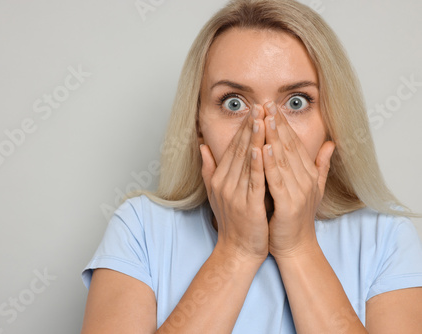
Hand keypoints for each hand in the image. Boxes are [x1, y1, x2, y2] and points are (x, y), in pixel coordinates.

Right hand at [199, 105, 267, 261]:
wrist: (237, 250)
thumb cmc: (231, 222)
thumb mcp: (215, 192)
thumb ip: (209, 168)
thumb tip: (202, 146)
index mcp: (220, 178)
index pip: (233, 148)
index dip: (244, 128)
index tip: (254, 110)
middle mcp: (225, 183)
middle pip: (239, 149)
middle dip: (250, 126)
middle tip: (259, 104)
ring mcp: (234, 193)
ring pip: (246, 161)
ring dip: (254, 138)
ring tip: (262, 118)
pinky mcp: (247, 205)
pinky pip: (252, 180)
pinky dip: (256, 163)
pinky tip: (260, 147)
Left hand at [262, 101, 334, 257]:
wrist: (296, 246)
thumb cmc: (296, 217)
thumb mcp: (310, 188)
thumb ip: (320, 165)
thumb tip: (331, 143)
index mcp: (308, 174)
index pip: (294, 144)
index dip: (284, 125)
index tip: (272, 107)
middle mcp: (306, 180)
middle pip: (289, 147)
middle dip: (277, 124)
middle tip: (266, 104)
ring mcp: (299, 191)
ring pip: (283, 160)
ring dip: (273, 138)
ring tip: (265, 118)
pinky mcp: (289, 204)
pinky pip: (276, 180)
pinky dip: (270, 164)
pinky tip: (263, 149)